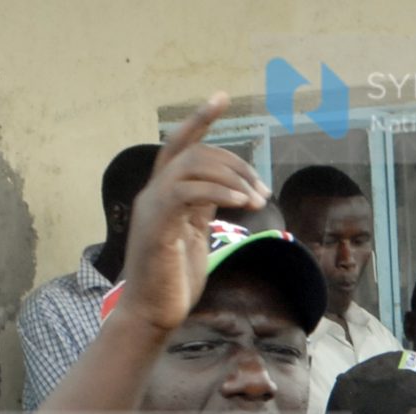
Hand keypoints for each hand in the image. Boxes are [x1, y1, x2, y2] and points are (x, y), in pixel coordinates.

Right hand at [104, 95, 270, 337]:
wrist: (153, 313)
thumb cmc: (174, 280)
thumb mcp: (195, 235)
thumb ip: (204, 208)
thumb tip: (228, 190)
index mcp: (165, 193)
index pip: (180, 144)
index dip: (201, 119)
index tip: (222, 97)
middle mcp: (154, 191)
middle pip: (193, 151)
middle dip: (233, 162)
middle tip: (262, 189)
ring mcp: (153, 206)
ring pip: (191, 165)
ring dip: (232, 177)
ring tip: (257, 199)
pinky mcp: (158, 224)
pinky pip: (187, 191)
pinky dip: (219, 191)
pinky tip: (243, 203)